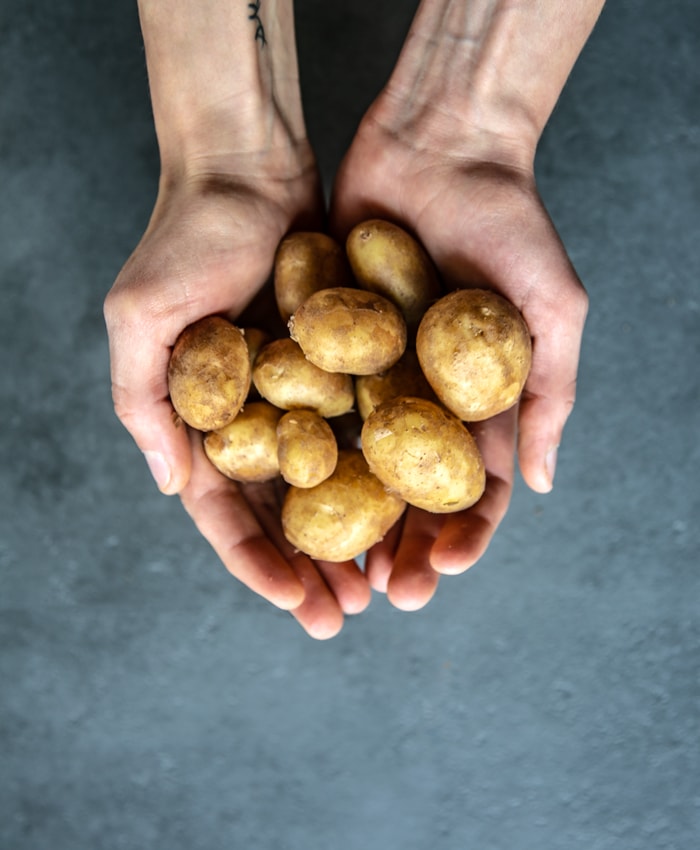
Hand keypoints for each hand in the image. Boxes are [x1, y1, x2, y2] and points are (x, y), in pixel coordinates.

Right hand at [104, 161, 371, 637]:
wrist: (251, 163)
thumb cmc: (185, 235)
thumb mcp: (141, 318)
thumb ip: (145, 403)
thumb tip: (171, 486)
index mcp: (201, 419)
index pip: (227, 510)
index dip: (256, 561)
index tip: (295, 602)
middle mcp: (255, 415)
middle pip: (286, 509)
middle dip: (313, 566)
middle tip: (348, 615)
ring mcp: (302, 392)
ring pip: (335, 482)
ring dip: (357, 535)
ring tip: (387, 584)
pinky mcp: (345, 360)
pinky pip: (367, 426)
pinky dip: (387, 471)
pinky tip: (413, 510)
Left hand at [330, 111, 587, 610]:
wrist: (439, 145)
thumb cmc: (511, 223)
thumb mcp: (553, 312)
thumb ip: (549, 396)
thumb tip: (541, 483)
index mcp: (477, 401)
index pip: (472, 487)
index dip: (462, 535)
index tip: (443, 570)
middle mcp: (422, 397)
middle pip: (408, 491)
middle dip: (399, 545)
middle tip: (382, 594)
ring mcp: (371, 372)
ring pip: (353, 461)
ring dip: (344, 519)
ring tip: (332, 567)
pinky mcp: (326, 341)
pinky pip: (310, 401)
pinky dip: (299, 449)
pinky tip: (283, 492)